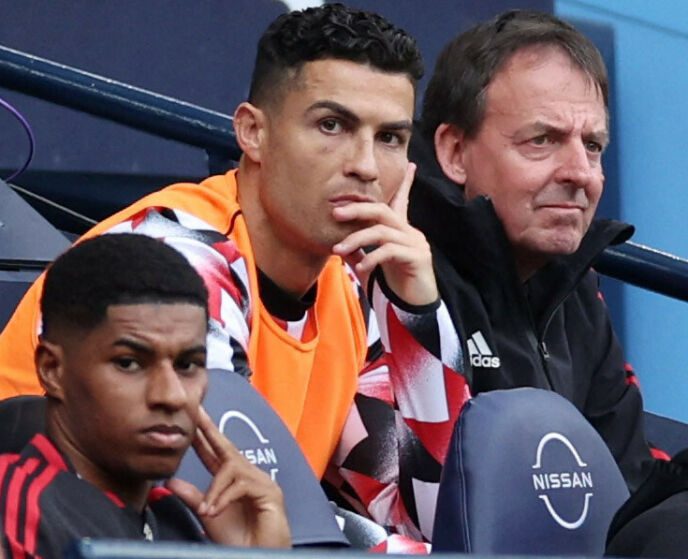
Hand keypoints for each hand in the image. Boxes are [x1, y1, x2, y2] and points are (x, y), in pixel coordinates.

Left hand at [166, 407, 290, 547]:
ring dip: (214, 490)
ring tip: (207, 510)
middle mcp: (249, 475)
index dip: (202, 436)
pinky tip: (215, 512)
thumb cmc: (240, 540)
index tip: (191, 419)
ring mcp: (262, 481)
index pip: (215, 453)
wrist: (259, 555)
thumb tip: (172, 481)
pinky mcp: (270, 491)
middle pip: (227, 447)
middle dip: (210, 429)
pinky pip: (241, 484)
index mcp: (233, 481)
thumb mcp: (209, 516)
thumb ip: (193, 497)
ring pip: (231, 468)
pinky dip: (224, 498)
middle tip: (197, 412)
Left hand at [332, 163, 437, 305]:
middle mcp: (411, 234)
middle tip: (335, 213)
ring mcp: (416, 245)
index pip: (402, 202)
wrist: (414, 312)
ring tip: (338, 249)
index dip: (405, 184)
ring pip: (383, 231)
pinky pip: (390, 251)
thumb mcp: (370, 268)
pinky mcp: (417, 259)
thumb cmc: (393, 289)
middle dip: (358, 209)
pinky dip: (372, 257)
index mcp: (401, 233)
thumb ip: (358, 255)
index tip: (410, 165)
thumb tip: (338, 245)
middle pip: (384, 211)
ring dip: (357, 238)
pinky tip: (360, 268)